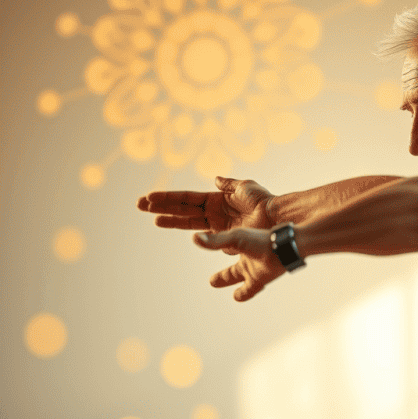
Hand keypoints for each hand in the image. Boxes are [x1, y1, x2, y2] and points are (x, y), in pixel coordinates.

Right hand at [138, 177, 275, 254]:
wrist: (275, 217)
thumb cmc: (262, 201)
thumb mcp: (244, 187)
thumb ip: (229, 184)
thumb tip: (215, 179)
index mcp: (216, 199)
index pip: (187, 198)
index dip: (169, 197)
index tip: (150, 197)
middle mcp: (213, 213)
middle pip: (182, 209)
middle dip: (162, 207)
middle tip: (140, 206)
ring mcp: (216, 226)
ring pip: (187, 222)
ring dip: (169, 219)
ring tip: (152, 219)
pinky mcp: (223, 239)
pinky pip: (203, 237)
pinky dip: (190, 235)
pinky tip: (184, 236)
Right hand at [193, 229, 284, 300]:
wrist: (284, 249)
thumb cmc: (261, 240)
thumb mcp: (235, 239)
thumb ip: (215, 241)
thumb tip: (194, 238)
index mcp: (240, 245)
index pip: (225, 247)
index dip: (218, 246)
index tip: (209, 247)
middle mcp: (247, 259)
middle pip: (232, 271)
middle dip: (223, 276)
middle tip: (212, 281)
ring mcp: (254, 270)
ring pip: (239, 279)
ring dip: (230, 283)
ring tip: (224, 290)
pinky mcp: (261, 280)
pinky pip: (250, 290)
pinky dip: (243, 294)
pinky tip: (236, 298)